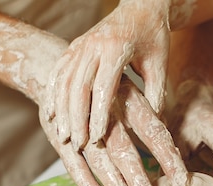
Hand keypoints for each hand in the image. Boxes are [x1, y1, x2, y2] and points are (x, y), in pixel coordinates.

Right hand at [40, 76, 187, 185]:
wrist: (52, 64)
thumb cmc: (106, 79)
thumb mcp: (132, 79)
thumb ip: (155, 102)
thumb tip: (178, 132)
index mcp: (125, 93)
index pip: (152, 129)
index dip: (167, 156)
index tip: (182, 182)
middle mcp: (101, 108)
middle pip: (121, 149)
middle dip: (138, 181)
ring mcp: (78, 124)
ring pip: (98, 160)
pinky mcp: (60, 136)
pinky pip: (74, 165)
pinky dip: (89, 185)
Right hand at [41, 0, 170, 150]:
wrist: (141, 6)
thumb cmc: (153, 36)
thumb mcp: (160, 63)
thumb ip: (156, 92)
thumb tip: (154, 122)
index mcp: (116, 48)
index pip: (103, 87)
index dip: (98, 114)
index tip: (97, 138)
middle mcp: (93, 45)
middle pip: (79, 87)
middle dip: (76, 118)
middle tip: (76, 144)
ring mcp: (81, 44)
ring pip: (65, 81)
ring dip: (62, 110)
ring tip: (63, 136)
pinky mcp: (74, 46)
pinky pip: (59, 72)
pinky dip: (53, 93)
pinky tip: (51, 113)